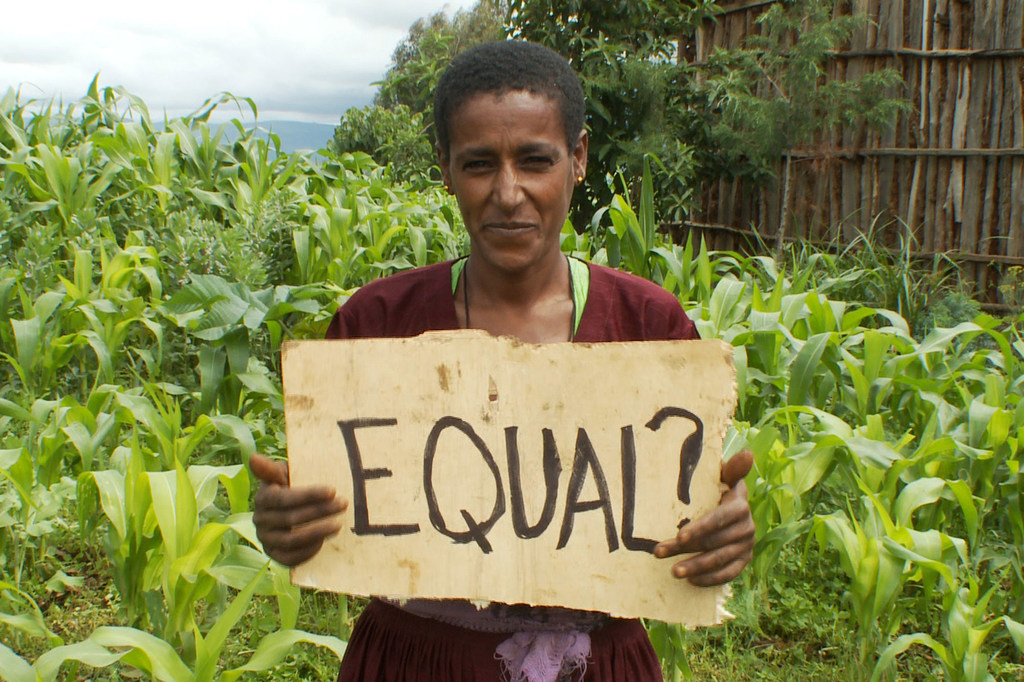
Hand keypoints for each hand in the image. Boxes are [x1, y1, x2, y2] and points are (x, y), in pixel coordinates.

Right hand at [250, 453, 347, 566]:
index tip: (333, 490)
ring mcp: (266, 539)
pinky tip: (324, 541)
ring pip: (291, 540)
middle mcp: (259, 520)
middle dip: (320, 511)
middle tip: (343, 504)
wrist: (290, 507)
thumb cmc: (291, 486)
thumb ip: (271, 469)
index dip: (309, 495)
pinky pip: (289, 559)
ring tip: (338, 525)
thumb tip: (253, 457)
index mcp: (262, 498)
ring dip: (317, 532)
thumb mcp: (283, 474)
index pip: (284, 498)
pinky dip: (307, 552)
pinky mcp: (274, 554)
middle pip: (291, 519)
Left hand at [653, 449, 754, 585]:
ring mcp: (747, 546)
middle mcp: (747, 528)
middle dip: (685, 549)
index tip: (680, 536)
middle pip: (713, 541)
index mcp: (739, 505)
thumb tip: (748, 453)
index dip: (701, 528)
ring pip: (719, 560)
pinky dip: (710, 579)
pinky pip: (729, 574)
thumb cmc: (718, 489)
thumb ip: (732, 468)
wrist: (732, 508)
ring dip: (696, 567)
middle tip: (659, 553)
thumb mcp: (723, 476)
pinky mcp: (744, 561)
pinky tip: (691, 581)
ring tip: (673, 572)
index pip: (719, 519)